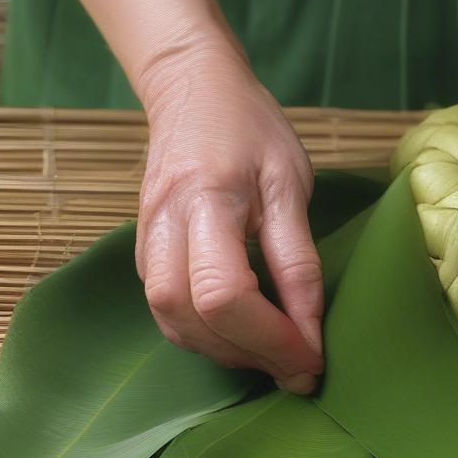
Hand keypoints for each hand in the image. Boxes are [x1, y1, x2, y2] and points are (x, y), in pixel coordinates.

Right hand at [134, 36, 323, 392]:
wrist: (195, 91)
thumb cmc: (252, 131)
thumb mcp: (291, 183)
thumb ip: (298, 258)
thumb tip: (309, 328)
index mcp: (206, 200)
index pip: (226, 294)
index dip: (272, 337)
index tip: (313, 359)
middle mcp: (164, 225)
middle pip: (190, 317)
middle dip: (249, 353)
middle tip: (298, 366)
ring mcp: (147, 240)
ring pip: (172, 323)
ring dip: (226, 352)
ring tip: (275, 355)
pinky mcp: (145, 251)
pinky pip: (167, 313)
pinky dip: (206, 337)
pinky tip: (243, 336)